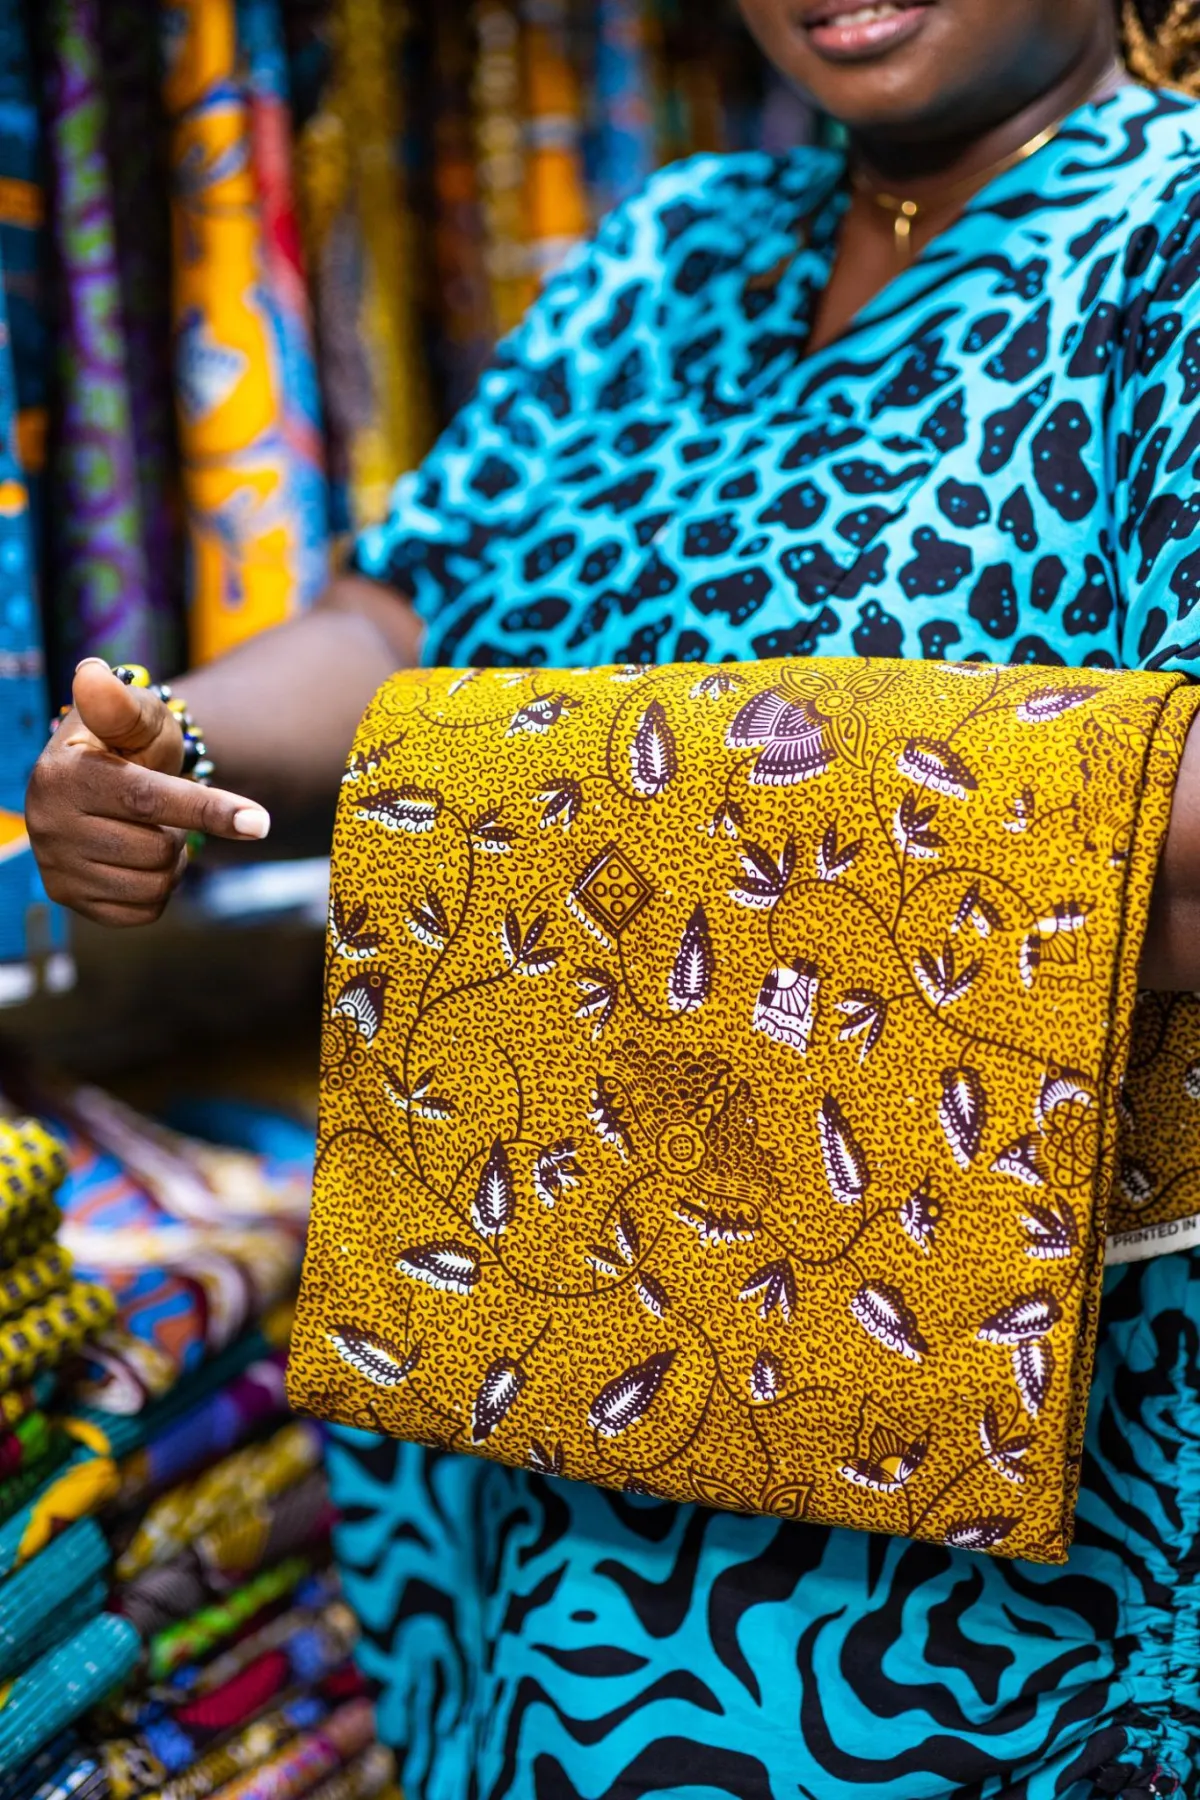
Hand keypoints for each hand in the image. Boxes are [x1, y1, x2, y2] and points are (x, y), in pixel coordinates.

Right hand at [26, 658, 271, 926]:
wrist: (109, 779)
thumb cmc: (129, 743)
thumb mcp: (136, 717)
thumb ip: (121, 703)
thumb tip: (93, 674)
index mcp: (62, 773)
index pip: (146, 799)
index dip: (207, 809)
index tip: (260, 821)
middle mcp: (47, 823)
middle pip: (156, 848)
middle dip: (179, 829)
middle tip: (163, 807)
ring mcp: (54, 866)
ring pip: (152, 886)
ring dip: (170, 862)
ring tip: (151, 829)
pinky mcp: (69, 899)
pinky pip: (142, 911)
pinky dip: (157, 888)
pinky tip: (140, 858)